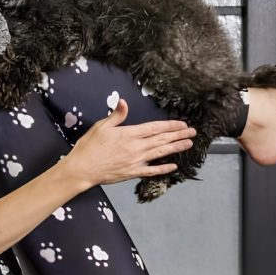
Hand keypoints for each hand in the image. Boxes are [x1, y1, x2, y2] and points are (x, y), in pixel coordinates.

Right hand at [62, 98, 195, 189]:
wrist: (82, 169)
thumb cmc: (89, 147)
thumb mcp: (101, 126)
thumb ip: (116, 115)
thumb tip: (123, 101)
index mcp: (129, 134)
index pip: (155, 128)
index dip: (170, 126)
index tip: (182, 124)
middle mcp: (136, 147)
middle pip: (162, 140)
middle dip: (179, 135)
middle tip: (193, 133)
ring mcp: (136, 161)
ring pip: (161, 153)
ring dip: (176, 148)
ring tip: (188, 144)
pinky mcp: (133, 172)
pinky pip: (152, 171)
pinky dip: (163, 169)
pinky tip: (173, 166)